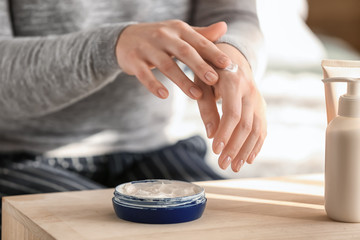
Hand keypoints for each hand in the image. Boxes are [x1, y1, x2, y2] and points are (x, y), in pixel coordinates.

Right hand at [115, 20, 231, 98]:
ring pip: (167, 65)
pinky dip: (154, 85)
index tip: (228, 65)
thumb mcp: (180, 33)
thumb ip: (201, 34)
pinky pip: (144, 74)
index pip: (199, 41)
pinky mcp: (133, 60)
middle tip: (214, 80)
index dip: (213, 53)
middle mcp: (163, 36)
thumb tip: (224, 27)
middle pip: (184, 52)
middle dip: (200, 66)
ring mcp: (147, 48)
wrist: (125, 37)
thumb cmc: (160, 38)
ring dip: (182, 81)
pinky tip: (164, 95)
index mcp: (178, 29)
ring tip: (197, 95)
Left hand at [195, 44, 266, 171]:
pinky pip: (262, 127)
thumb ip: (206, 106)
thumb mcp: (201, 82)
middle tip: (222, 164)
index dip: (224, 133)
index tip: (214, 150)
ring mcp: (258, 99)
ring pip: (256, 129)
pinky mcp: (261, 106)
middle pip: (246, 124)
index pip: (232, 113)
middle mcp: (250, 91)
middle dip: (234, 147)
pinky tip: (248, 158)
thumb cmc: (210, 70)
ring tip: (234, 166)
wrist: (231, 54)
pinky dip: (257, 144)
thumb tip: (210, 134)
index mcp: (233, 82)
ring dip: (245, 150)